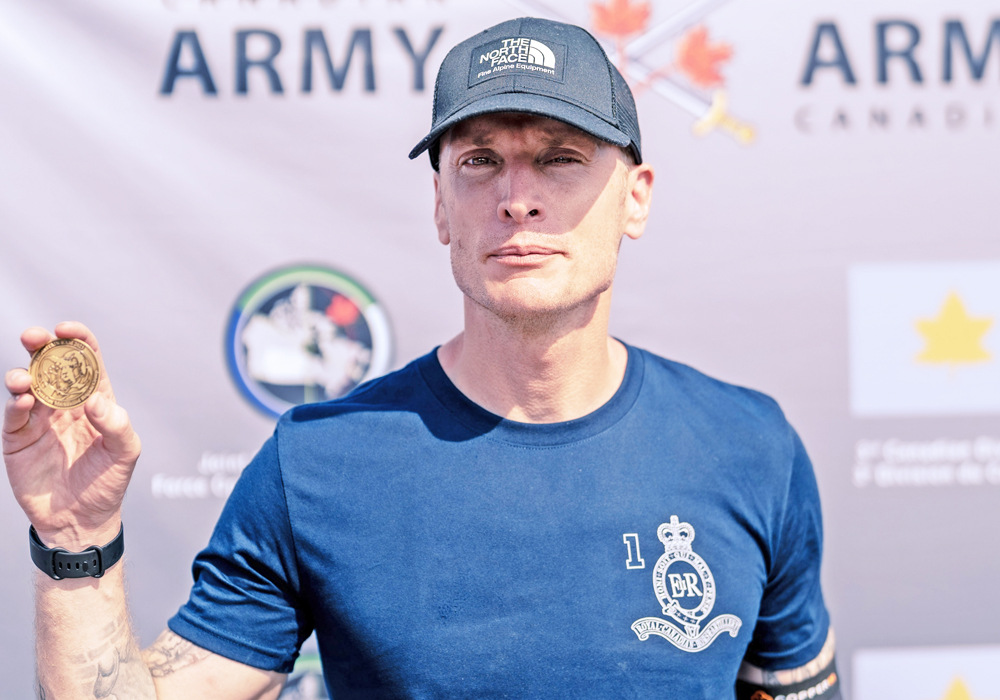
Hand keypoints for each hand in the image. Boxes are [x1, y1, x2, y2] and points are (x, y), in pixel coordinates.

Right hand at [3, 322, 139, 549]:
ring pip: (26, 385)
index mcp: (94, 400)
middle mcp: (65, 404)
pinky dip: (15, 403)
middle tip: (35, 336)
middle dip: (41, 346)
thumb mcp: (125, 453)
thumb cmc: (108, 482)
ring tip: (25, 379)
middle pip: (50, 365)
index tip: (67, 329)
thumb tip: (96, 399)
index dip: (77, 340)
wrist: (81, 520)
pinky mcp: (18, 439)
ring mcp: (40, 419)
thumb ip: (116, 425)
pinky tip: (24, 399)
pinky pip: (14, 414)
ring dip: (23, 374)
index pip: (86, 361)